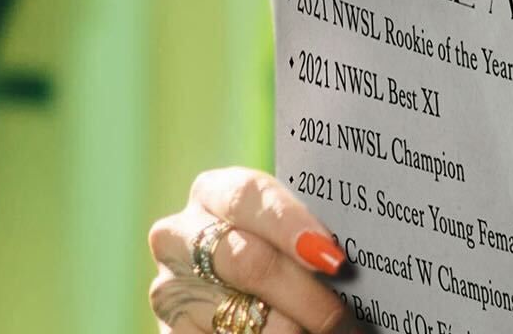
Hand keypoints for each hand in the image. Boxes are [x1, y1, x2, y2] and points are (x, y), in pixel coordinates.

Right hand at [147, 167, 353, 332]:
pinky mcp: (171, 328)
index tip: (331, 258)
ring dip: (291, 329)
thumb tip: (342, 259)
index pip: (248, 197)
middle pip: (246, 261)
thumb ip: (308, 234)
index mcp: (213, 193)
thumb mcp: (284, 228)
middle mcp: (179, 235)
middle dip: (304, 295)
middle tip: (342, 318)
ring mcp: (170, 285)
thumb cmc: (278, 247)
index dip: (291, 226)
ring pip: (240, 314)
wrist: (234, 281)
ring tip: (332, 333)